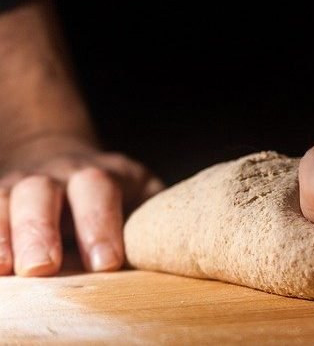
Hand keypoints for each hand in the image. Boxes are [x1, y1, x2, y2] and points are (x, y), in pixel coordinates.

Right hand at [0, 137, 162, 276]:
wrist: (70, 166)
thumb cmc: (117, 196)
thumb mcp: (143, 196)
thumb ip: (153, 219)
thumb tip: (176, 250)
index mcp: (102, 174)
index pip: (100, 190)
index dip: (101, 224)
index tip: (107, 262)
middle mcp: (56, 175)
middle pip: (41, 191)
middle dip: (40, 229)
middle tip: (44, 266)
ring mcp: (21, 185)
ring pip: (4, 199)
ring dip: (3, 234)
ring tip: (7, 267)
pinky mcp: (0, 199)